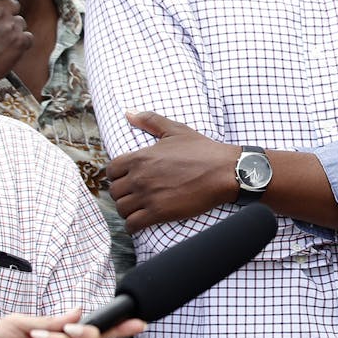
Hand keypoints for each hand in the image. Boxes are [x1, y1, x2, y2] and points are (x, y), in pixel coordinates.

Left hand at [107, 111, 238, 232]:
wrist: (226, 171)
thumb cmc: (203, 150)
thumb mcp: (176, 130)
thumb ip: (150, 121)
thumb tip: (128, 113)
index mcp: (141, 157)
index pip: (111, 170)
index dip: (118, 175)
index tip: (128, 178)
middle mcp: (140, 177)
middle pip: (115, 191)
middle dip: (124, 193)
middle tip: (136, 194)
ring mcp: (148, 196)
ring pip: (122, 209)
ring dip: (128, 209)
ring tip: (139, 208)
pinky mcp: (158, 213)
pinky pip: (132, 224)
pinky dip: (133, 225)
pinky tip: (142, 222)